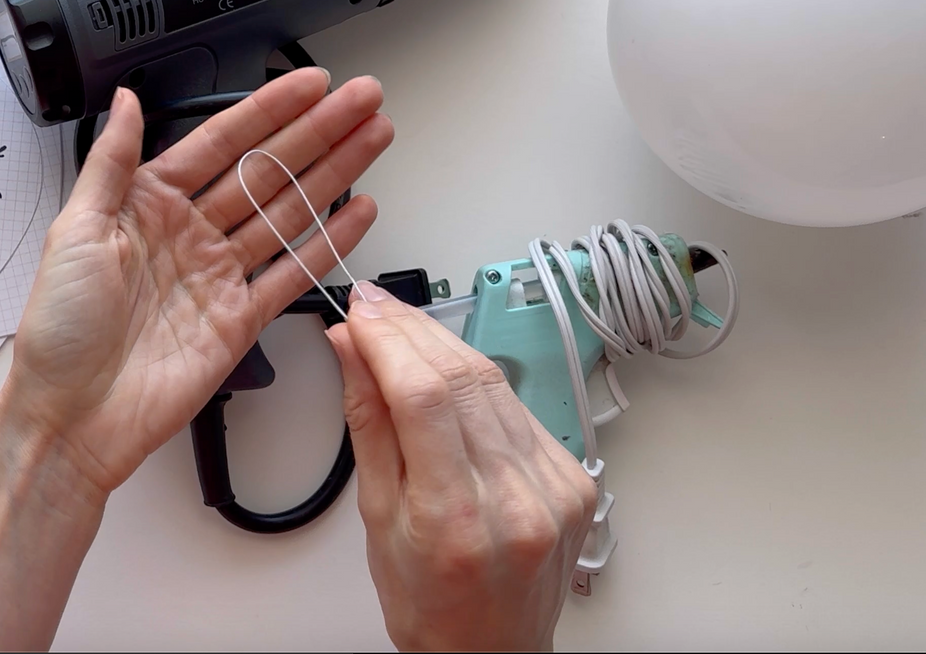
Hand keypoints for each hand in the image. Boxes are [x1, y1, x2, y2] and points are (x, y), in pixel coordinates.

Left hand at [0, 68, 393, 495]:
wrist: (70, 417)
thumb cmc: (57, 330)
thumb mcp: (73, 230)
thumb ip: (111, 162)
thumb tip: (129, 100)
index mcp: (146, 204)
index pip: (220, 143)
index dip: (269, 110)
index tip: (309, 82)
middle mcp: (188, 234)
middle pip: (267, 170)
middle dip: (318, 131)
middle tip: (363, 99)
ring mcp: (218, 275)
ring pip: (287, 212)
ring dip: (333, 175)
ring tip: (374, 138)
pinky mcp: (239, 320)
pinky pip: (291, 273)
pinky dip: (328, 243)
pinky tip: (358, 212)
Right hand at [328, 283, 596, 651]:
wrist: (490, 652)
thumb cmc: (428, 604)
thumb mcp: (376, 521)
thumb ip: (369, 425)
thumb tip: (353, 352)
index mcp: (457, 518)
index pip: (425, 396)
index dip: (389, 339)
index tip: (360, 312)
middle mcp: (517, 500)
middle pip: (465, 378)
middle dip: (412, 329)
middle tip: (375, 306)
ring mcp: (554, 488)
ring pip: (496, 383)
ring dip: (444, 343)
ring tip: (401, 326)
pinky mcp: (573, 479)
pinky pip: (519, 408)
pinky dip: (478, 380)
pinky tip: (447, 368)